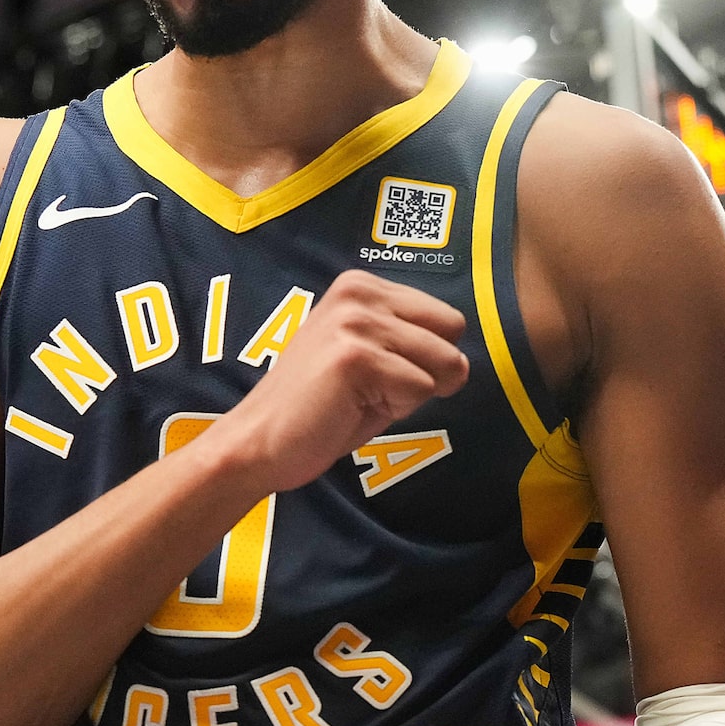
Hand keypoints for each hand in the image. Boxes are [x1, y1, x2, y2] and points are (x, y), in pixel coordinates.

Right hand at [225, 271, 466, 494]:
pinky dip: (397, 410)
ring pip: (443, 363)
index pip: (445, 317)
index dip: (426, 356)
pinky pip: (421, 388)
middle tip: (375, 388)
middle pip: (452, 331)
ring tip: (361, 397)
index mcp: (361, 285)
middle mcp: (359, 293)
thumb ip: (412, 344)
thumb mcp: (370, 356)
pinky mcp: (356, 357)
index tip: (378, 372)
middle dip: (429, 370)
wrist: (261, 440)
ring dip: (411, 394)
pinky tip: (351, 407)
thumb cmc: (320, 406)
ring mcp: (357, 323)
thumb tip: (464, 361)